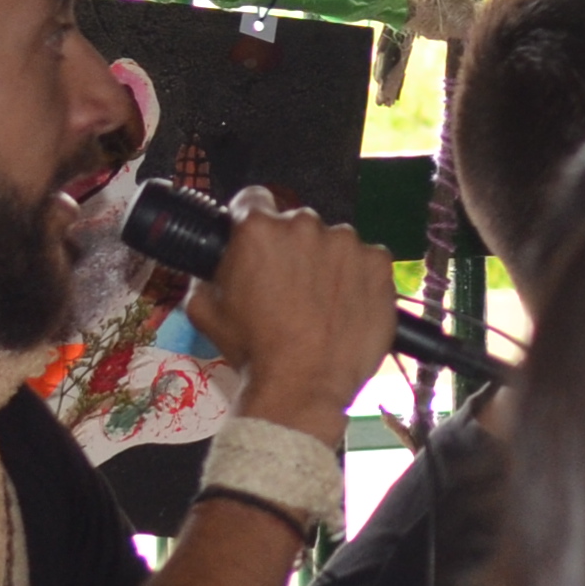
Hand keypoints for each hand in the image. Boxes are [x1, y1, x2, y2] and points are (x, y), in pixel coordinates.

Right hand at [184, 204, 403, 427]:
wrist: (303, 386)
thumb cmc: (252, 350)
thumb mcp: (205, 310)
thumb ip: (206, 275)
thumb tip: (211, 265)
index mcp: (258, 230)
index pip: (253, 199)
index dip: (251, 218)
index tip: (256, 240)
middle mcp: (305, 225)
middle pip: (296, 224)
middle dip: (291, 248)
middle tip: (288, 285)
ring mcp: (347, 242)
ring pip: (334, 242)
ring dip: (327, 262)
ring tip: (321, 302)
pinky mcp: (379, 264)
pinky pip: (367, 260)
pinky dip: (359, 277)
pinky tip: (347, 306)